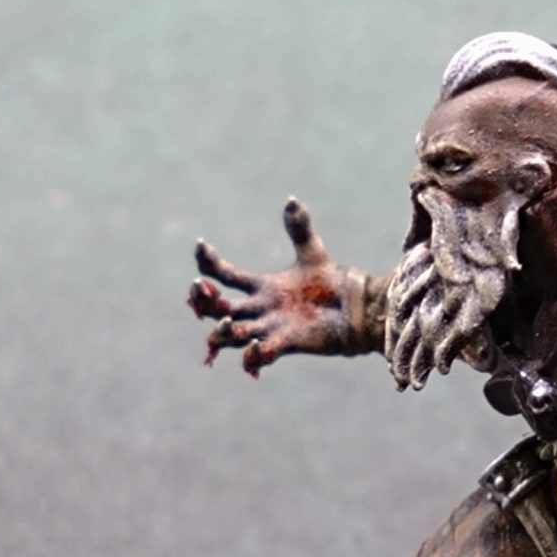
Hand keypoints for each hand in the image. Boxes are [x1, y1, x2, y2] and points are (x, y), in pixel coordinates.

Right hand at [187, 199, 364, 374]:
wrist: (356, 309)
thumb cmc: (333, 283)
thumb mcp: (312, 253)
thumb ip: (299, 229)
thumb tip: (292, 200)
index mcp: (261, 287)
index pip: (225, 275)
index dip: (208, 262)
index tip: (201, 245)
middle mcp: (260, 309)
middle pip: (217, 308)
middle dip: (202, 300)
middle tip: (202, 288)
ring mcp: (269, 329)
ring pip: (231, 334)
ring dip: (222, 331)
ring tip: (226, 320)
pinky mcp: (284, 345)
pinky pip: (258, 356)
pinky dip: (252, 355)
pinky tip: (256, 345)